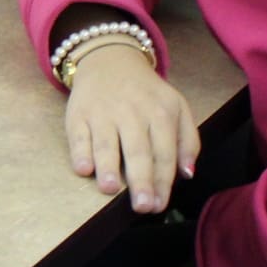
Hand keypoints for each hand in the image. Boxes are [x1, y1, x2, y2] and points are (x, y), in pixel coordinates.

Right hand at [64, 44, 198, 214]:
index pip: (164, 152)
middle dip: (141, 180)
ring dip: (108, 166)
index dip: (163, 181)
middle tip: (142, 206)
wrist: (109, 60)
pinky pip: (78, 136)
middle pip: (138, 150)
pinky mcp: (78, 114)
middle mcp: (132, 112)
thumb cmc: (146, 94)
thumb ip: (188, 140)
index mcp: (160, 113)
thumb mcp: (176, 107)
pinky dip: (80, 152)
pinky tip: (84, 168)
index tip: (159, 205)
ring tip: (110, 188)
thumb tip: (187, 174)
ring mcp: (103, 113)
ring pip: (107, 143)